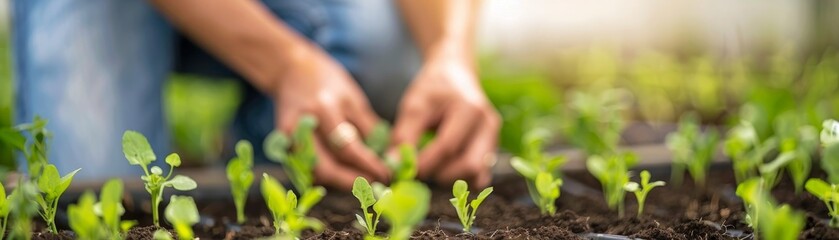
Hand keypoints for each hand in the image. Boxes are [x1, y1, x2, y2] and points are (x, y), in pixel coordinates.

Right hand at [273, 44, 388, 189]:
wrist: (290, 69)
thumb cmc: (327, 81)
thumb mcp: (353, 98)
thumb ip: (368, 127)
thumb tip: (385, 156)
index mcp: (325, 109)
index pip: (348, 148)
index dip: (368, 165)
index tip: (385, 174)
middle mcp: (303, 125)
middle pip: (325, 167)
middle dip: (351, 181)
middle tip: (373, 184)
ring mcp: (288, 136)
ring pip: (313, 172)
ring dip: (338, 181)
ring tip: (360, 180)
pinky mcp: (282, 143)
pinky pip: (304, 167)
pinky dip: (324, 174)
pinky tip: (341, 174)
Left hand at [389, 46, 499, 188]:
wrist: (456, 74)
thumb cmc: (433, 88)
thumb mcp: (415, 105)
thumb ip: (404, 135)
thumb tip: (393, 166)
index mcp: (470, 109)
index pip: (447, 146)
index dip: (424, 163)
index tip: (404, 171)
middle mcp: (488, 124)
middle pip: (469, 164)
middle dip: (440, 174)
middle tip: (417, 171)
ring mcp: (494, 138)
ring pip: (476, 173)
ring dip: (450, 178)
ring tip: (429, 167)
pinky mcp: (492, 148)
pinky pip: (480, 174)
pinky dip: (461, 177)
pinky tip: (444, 169)